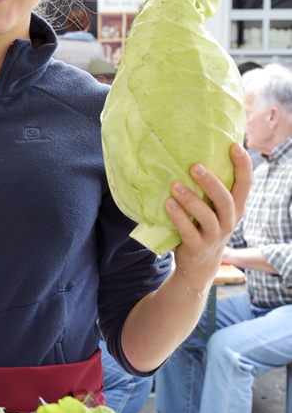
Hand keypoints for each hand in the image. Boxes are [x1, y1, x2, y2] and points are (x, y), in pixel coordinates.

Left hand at [166, 142, 252, 290]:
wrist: (198, 265)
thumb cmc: (204, 228)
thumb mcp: (214, 210)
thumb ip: (211, 191)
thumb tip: (194, 157)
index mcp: (236, 208)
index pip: (245, 184)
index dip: (243, 165)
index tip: (234, 146)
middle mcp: (229, 221)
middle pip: (226, 199)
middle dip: (211, 182)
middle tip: (195, 166)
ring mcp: (215, 235)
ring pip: (207, 215)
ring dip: (190, 199)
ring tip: (175, 185)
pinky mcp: (198, 246)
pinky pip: (188, 230)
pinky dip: (178, 216)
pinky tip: (168, 204)